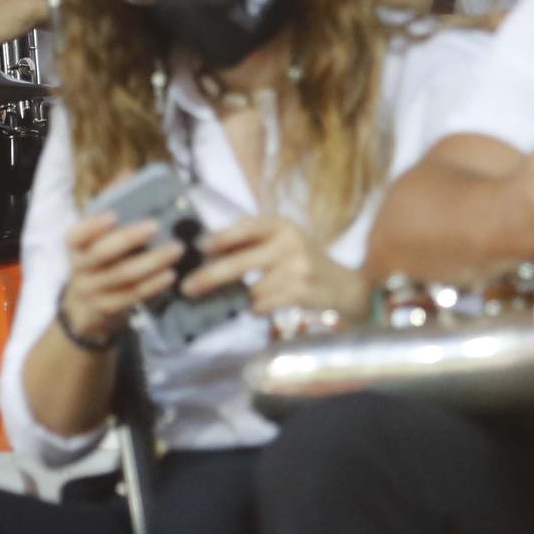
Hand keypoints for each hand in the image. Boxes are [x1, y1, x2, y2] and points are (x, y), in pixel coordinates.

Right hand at [58, 212, 183, 341]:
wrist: (85, 304)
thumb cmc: (100, 262)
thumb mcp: (96, 244)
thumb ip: (114, 228)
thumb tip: (143, 203)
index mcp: (75, 246)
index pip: (77, 235)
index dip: (93, 225)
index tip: (114, 215)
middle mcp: (80, 267)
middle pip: (102, 253)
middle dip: (129, 238)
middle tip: (156, 226)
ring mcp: (92, 290)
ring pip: (123, 274)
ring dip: (152, 261)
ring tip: (175, 249)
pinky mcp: (108, 307)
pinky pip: (133, 294)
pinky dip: (154, 284)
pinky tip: (170, 274)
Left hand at [183, 215, 366, 317]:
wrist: (345, 286)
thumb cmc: (303, 260)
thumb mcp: (282, 242)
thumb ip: (251, 242)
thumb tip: (205, 251)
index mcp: (281, 225)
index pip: (247, 227)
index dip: (221, 237)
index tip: (199, 248)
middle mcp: (290, 243)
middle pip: (241, 261)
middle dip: (210, 276)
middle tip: (188, 287)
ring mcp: (297, 269)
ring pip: (251, 288)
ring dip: (238, 297)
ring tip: (235, 298)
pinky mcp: (301, 292)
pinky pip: (264, 304)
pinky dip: (255, 308)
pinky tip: (258, 307)